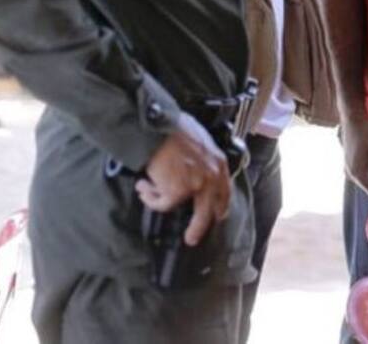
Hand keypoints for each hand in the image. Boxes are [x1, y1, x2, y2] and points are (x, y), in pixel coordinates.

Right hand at [136, 112, 230, 245]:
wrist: (158, 127)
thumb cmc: (174, 129)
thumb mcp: (200, 141)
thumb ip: (202, 159)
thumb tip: (193, 170)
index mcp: (219, 163)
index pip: (224, 191)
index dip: (220, 206)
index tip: (217, 216)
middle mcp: (212, 176)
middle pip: (210, 211)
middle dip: (200, 227)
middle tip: (191, 238)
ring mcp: (195, 185)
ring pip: (180, 210)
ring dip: (160, 201)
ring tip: (147, 191)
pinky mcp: (177, 192)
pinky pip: (161, 204)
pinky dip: (149, 197)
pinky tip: (142, 186)